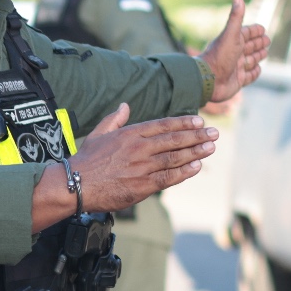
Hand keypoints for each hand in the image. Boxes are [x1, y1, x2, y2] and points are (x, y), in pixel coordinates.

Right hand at [32, 104, 217, 231]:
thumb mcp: (99, 133)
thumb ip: (115, 119)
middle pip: (175, 140)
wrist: (75, 184)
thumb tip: (125, 105)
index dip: (184, 123)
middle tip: (214, 134)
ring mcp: (143, 167)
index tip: (199, 122)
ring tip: (211, 148)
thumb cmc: (86, 160)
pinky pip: (169, 178)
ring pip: (176, 157)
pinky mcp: (143, 185)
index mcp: (131, 134)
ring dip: (196, 152)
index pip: (163, 125)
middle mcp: (140, 148)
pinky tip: (196, 167)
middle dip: (197, 136)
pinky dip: (184, 172)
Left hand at [199, 0, 269, 102]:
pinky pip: (249, 76)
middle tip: (267, 41)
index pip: (247, 33)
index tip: (262, 29)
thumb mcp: (230, 34)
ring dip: (258, 56)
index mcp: (233, 41)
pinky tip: (257, 69)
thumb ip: (235, 17)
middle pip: (250, 46)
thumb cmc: (219, 56)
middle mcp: (235, 53)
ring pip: (251, 60)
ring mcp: (237, 67)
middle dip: (259, 43)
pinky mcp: (238, 81)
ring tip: (264, 53)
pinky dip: (254, 73)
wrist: (209, 80)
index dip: (255, 31)